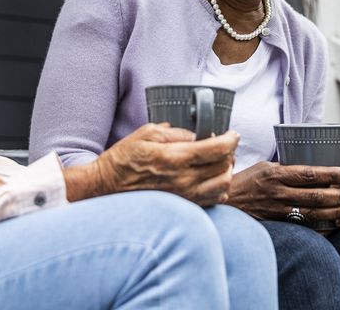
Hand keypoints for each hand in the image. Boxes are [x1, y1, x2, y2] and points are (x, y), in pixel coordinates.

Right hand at [63, 123, 238, 206]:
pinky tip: (210, 179)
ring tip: (220, 162)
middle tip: (224, 146)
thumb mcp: (146, 134)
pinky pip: (213, 199)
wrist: (107, 187)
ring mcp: (184, 197)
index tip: (232, 134)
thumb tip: (198, 135)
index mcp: (174, 157)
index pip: (217, 149)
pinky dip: (219, 188)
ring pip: (223, 185)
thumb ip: (176, 132)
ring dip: (226, 171)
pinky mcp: (183, 207)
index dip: (231, 139)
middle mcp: (183, 180)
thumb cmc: (124, 159)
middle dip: (229, 153)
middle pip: (224, 166)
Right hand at [226, 161, 339, 229]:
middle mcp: (278, 192)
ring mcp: (278, 210)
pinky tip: (336, 223)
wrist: (225, 204)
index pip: (308, 173)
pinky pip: (305, 226)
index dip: (330, 174)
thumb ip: (286, 167)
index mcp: (275, 174)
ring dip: (335, 211)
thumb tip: (311, 164)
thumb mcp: (264, 167)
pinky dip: (323, 226)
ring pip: (313, 212)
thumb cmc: (245, 182)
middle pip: (315, 195)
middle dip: (339, 194)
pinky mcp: (278, 223)